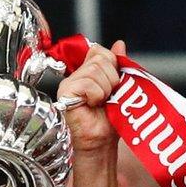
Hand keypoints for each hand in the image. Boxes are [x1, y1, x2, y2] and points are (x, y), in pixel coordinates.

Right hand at [60, 40, 123, 155]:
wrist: (102, 142)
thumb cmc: (109, 120)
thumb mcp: (120, 88)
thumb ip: (119, 65)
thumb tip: (119, 44)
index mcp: (87, 70)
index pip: (101, 51)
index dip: (113, 66)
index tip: (114, 84)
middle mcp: (76, 74)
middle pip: (100, 59)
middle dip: (112, 79)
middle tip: (108, 96)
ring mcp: (69, 83)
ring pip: (95, 70)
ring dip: (106, 89)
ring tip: (101, 102)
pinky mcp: (65, 92)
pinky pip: (88, 83)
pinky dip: (97, 95)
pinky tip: (92, 105)